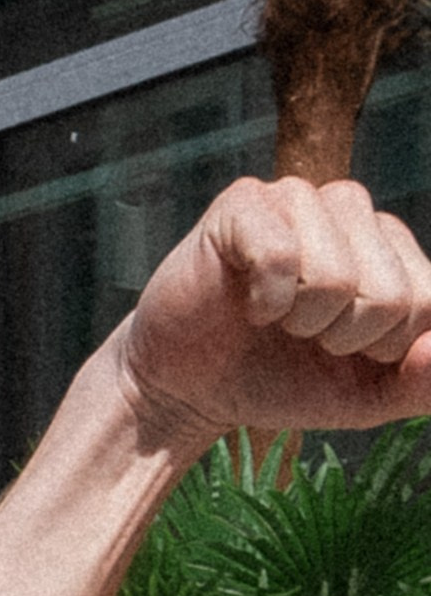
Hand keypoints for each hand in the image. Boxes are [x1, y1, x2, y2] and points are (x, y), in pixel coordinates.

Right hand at [120, 177, 430, 446]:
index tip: (342, 351)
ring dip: (302, 322)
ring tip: (276, 319)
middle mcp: (352, 211)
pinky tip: (246, 302)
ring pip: (337, 277)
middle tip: (302, 336)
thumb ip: (423, 381)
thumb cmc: (278, 382)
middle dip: (343, 339)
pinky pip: (281, 258)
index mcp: (388, 247)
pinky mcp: (245, 203)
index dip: (385, 349)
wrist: (188, 391)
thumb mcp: (364, 397)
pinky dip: (264, 302)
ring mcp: (298, 198)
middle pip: (388, 293)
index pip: (427, 301)